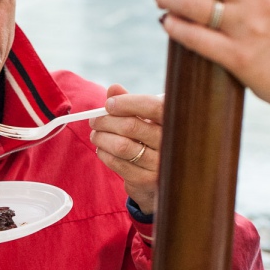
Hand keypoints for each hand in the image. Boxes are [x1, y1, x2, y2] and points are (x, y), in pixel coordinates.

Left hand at [90, 84, 162, 214]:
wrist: (161, 177)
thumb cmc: (151, 140)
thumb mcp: (147, 119)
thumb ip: (131, 103)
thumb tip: (113, 89)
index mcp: (174, 121)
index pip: (153, 107)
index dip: (127, 103)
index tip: (108, 104)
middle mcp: (170, 142)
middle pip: (131, 126)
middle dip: (106, 121)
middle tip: (94, 120)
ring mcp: (160, 163)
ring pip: (121, 146)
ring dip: (102, 138)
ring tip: (96, 134)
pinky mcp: (146, 180)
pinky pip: (117, 163)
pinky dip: (104, 154)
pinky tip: (101, 149)